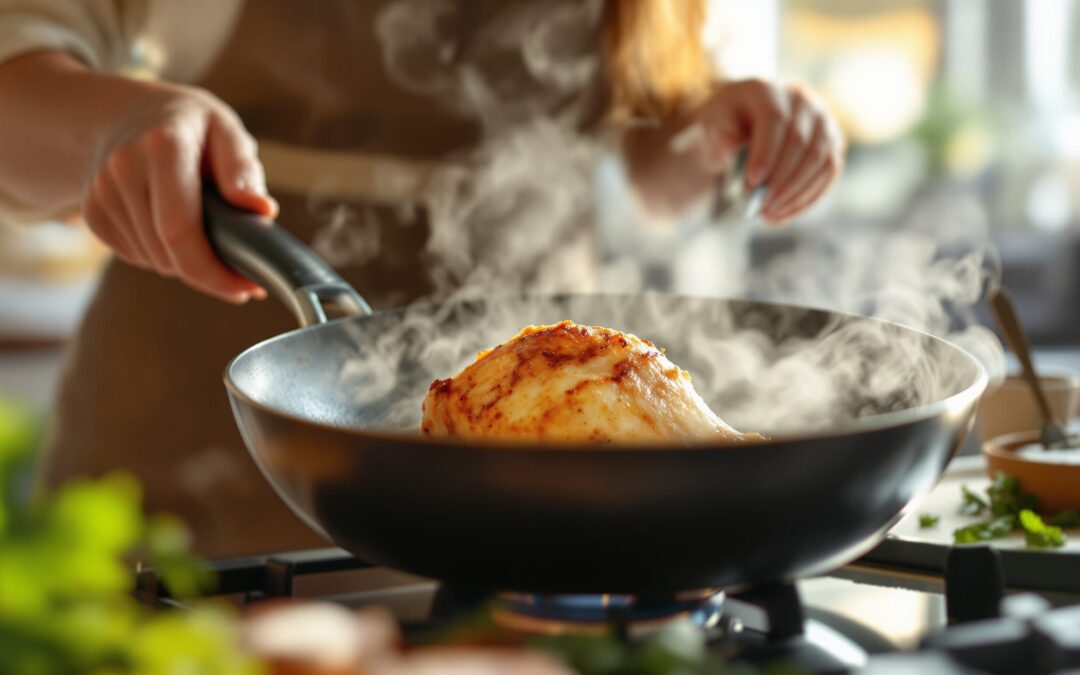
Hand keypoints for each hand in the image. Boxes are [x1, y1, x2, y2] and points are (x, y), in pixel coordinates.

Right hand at [83, 82, 275, 302]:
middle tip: (238, 271)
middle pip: (167, 253)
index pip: (180, 230)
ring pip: (153, 261)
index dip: (213, 271)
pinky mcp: (91, 212)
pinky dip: (162, 255)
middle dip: (207, 273)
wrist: (126, 114)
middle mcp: (123, 168)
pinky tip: (172, 227)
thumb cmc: (189, 126)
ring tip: (205, 234)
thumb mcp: (225, 130)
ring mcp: (100, 192)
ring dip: (185, 263)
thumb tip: (261, 210)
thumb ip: (243, 171)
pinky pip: (136, 256)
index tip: (246, 288)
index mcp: (163, 145)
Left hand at [698, 78, 844, 223]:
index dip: (766, 153)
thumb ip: (720, 138)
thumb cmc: (727, 122)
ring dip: (795, 193)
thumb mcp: (712, 124)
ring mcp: (823, 120)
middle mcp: (802, 100)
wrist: (748, 116)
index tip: (752, 183)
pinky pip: (829, 174)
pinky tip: (784, 214)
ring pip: (821, 161)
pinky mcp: (833, 142)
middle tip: (760, 207)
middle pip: (801, 143)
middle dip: (780, 181)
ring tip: (769, 215)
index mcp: (768, 90)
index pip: (775, 120)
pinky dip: (807, 198)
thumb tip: (738, 162)